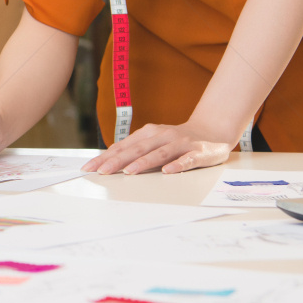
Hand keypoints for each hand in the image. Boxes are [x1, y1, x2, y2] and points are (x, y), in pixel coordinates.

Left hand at [80, 121, 235, 174]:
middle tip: (102, 172)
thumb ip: (136, 149)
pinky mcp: (197, 152)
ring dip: (143, 162)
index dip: (106, 157)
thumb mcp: (155, 141)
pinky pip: (186, 160)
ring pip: (160, 153)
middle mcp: (163, 136)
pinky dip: (177, 165)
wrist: (212, 130)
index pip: (124, 146)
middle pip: (137, 149)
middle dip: (118, 161)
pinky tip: (168, 172)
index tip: (89, 167)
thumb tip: (109, 160)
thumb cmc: (177, 140)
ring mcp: (180, 143)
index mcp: (149, 133)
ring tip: (129, 172)